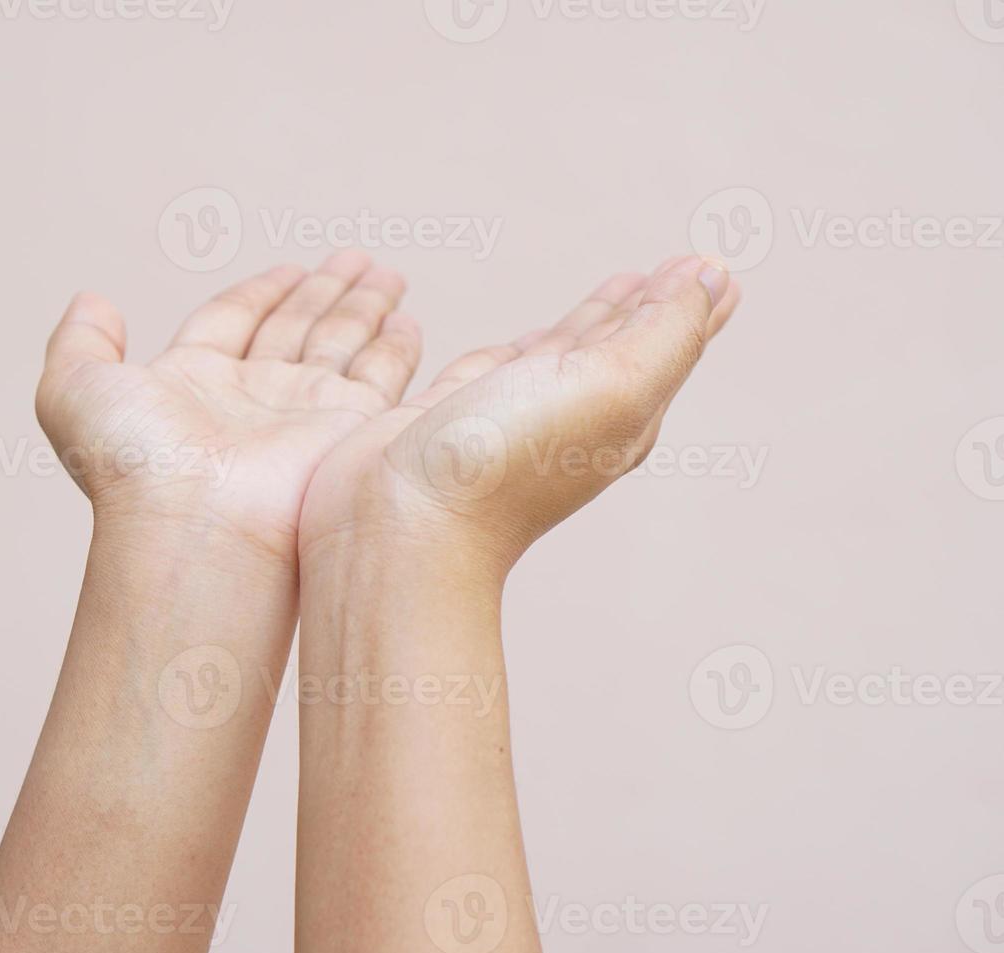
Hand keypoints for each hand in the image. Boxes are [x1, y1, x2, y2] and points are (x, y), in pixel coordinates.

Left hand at [36, 251, 421, 561]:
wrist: (192, 523)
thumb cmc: (131, 466)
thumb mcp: (75, 390)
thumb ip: (78, 342)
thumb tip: (92, 300)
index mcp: (192, 381)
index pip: (234, 320)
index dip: (260, 293)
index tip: (290, 267)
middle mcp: (250, 397)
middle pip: (295, 327)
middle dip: (325, 291)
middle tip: (356, 258)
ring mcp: (301, 413)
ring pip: (340, 344)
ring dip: (364, 307)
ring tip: (388, 274)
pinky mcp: (346, 429)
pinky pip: (380, 378)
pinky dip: (395, 348)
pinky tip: (406, 321)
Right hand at [299, 255, 742, 576]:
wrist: (398, 525)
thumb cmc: (504, 463)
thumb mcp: (613, 387)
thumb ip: (665, 330)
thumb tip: (712, 276)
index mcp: (624, 415)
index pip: (671, 345)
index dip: (693, 303)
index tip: (715, 266)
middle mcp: (573, 416)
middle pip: (626, 347)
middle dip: (653, 307)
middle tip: (678, 270)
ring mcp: (512, 415)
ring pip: (565, 353)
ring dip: (595, 318)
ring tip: (623, 287)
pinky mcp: (454, 412)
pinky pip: (499, 366)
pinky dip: (521, 344)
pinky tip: (524, 342)